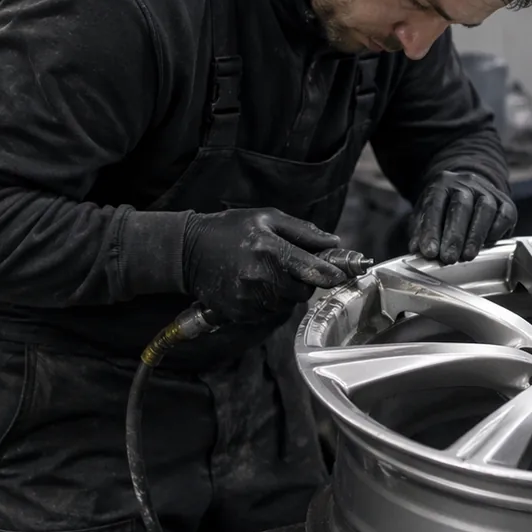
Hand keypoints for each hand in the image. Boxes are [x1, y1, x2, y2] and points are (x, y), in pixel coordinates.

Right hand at [182, 208, 348, 322]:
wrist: (188, 252)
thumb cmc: (230, 230)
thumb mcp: (266, 218)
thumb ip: (303, 231)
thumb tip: (334, 242)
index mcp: (270, 251)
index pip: (313, 270)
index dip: (332, 274)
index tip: (343, 273)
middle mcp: (260, 278)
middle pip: (303, 291)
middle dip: (303, 280)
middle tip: (289, 265)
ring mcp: (249, 299)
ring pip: (287, 304)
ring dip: (285, 292)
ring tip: (267, 273)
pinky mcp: (240, 313)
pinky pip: (269, 313)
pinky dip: (269, 301)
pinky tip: (254, 285)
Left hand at [409, 171, 516, 263]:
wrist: (469, 192)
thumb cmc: (444, 209)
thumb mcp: (425, 215)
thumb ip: (420, 231)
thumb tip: (418, 251)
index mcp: (441, 184)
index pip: (434, 205)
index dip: (431, 230)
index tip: (429, 252)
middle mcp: (466, 183)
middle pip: (461, 205)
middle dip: (454, 235)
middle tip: (448, 258)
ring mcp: (488, 190)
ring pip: (485, 209)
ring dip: (476, 235)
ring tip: (467, 256)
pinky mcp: (506, 201)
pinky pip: (505, 215)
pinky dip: (496, 231)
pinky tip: (487, 245)